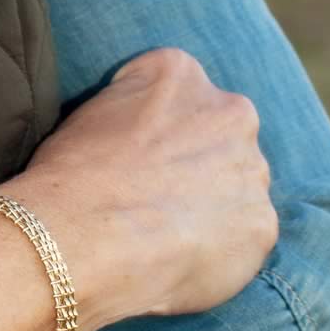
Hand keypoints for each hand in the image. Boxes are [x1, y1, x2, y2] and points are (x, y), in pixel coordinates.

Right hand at [16, 46, 278, 330]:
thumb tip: (145, 138)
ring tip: (164, 234)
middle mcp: (229, 111)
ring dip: (214, 206)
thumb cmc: (68, 178)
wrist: (78, 240)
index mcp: (179, 72)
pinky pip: (245, 236)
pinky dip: (221, 249)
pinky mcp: (261, 225)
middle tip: (154, 197)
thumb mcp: (90, 111)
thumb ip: (134, 110)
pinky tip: (180, 259)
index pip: (178, 91)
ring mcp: (251, 169)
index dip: (154, 129)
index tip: (133, 156)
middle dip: (198, 163)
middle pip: (221, 136)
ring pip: (238, 187)